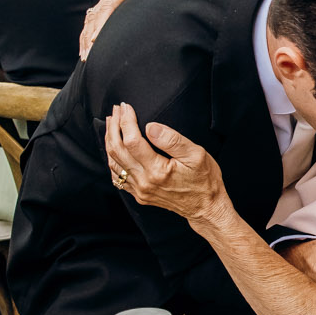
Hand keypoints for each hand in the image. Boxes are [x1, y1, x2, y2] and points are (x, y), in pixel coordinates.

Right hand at [79, 0, 179, 61]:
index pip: (110, 3)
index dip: (101, 22)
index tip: (95, 40)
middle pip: (97, 14)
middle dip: (91, 35)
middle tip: (88, 56)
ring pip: (92, 18)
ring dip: (87, 38)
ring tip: (85, 57)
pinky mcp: (111, 5)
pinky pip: (95, 20)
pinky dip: (89, 34)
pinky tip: (87, 50)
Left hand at [103, 103, 229, 224]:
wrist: (206, 208)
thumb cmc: (204, 180)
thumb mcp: (196, 155)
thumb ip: (172, 140)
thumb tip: (150, 127)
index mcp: (157, 170)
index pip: (132, 140)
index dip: (126, 121)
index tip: (126, 107)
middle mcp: (144, 182)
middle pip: (117, 150)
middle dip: (114, 127)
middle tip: (116, 111)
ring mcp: (139, 190)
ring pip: (113, 162)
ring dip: (109, 141)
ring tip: (111, 124)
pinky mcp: (139, 194)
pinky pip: (117, 176)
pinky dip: (112, 159)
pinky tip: (113, 148)